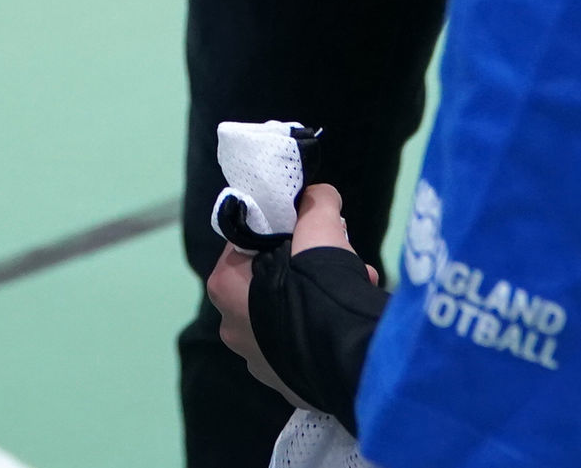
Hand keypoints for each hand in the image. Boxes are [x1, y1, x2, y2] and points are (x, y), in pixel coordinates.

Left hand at [207, 185, 364, 407]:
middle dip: (305, 271)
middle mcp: (232, 327)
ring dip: (318, 302)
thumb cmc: (318, 283)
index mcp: (224, 286)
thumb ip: (315, 203)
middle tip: (336, 262)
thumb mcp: (318, 223)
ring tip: (355, 289)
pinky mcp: (287, 385)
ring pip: (289, 317)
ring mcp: (258, 362)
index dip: (281, 236)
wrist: (347, 355)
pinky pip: (304, 348)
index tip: (309, 234)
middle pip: (270, 284)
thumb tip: (316, 195)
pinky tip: (349, 322)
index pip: (247, 246)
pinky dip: (323, 333)